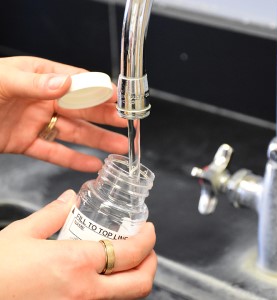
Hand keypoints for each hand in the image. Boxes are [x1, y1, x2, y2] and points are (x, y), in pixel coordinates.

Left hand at [0, 56, 127, 171]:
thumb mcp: (1, 80)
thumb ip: (34, 82)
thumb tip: (65, 83)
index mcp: (40, 76)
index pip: (79, 83)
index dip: (102, 92)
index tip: (122, 101)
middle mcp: (43, 99)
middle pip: (83, 110)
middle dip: (108, 119)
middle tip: (130, 126)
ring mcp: (37, 122)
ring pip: (75, 133)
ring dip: (98, 142)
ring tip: (120, 149)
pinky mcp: (26, 143)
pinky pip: (54, 152)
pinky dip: (73, 160)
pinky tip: (92, 165)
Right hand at [0, 190, 156, 298]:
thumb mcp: (21, 235)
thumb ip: (53, 213)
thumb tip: (70, 199)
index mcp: (75, 263)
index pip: (130, 252)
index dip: (148, 239)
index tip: (148, 229)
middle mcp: (85, 292)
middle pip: (140, 283)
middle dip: (150, 263)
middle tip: (146, 248)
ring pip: (127, 299)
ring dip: (135, 278)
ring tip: (128, 261)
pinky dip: (116, 292)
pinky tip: (105, 278)